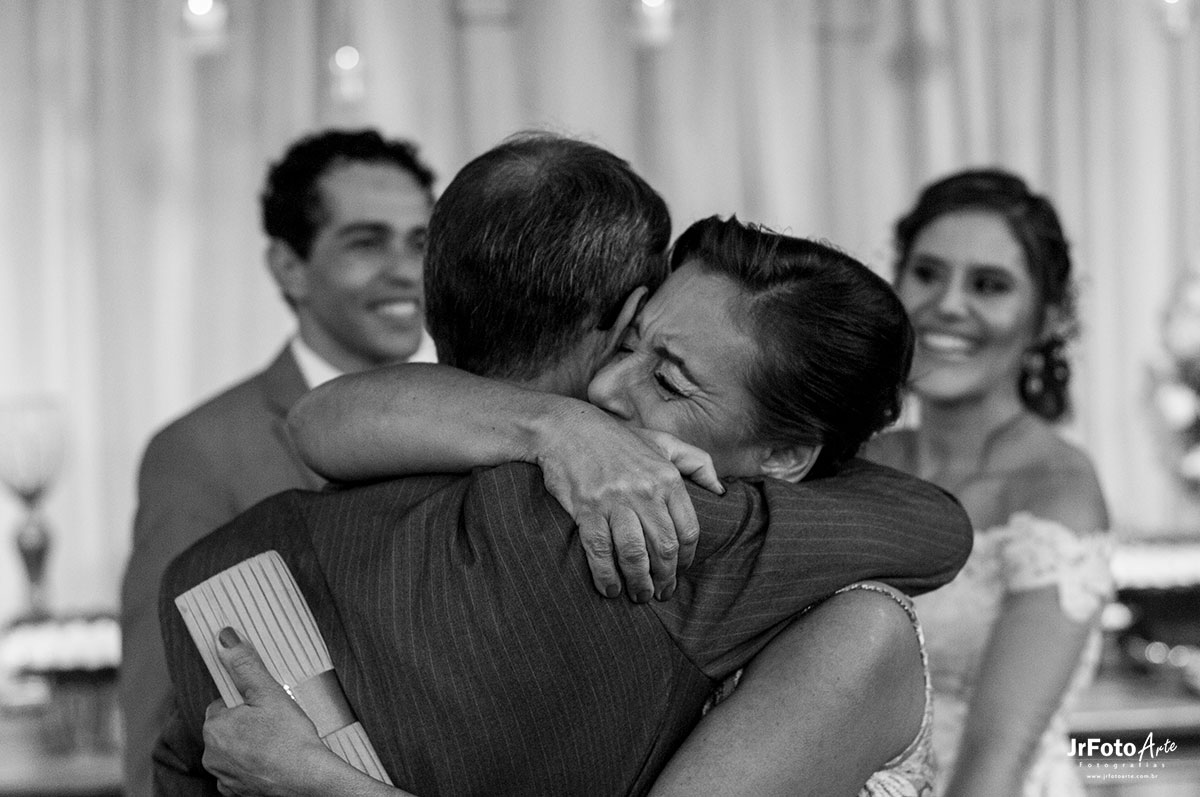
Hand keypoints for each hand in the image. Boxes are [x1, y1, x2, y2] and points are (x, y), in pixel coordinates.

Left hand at [201, 628, 333, 796]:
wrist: (308, 781)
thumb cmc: (290, 739)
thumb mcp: (269, 693)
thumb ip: (245, 666)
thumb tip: (224, 638)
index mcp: (215, 727)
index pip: (223, 705)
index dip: (246, 703)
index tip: (264, 707)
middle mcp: (211, 754)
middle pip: (227, 728)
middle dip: (247, 724)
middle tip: (274, 723)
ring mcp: (223, 776)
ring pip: (233, 750)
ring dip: (249, 745)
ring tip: (277, 742)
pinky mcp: (236, 792)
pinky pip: (240, 772)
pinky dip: (253, 766)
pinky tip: (273, 762)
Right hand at [536, 403, 722, 602]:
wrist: (568, 428)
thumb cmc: (617, 439)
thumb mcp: (663, 442)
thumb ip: (696, 462)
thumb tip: (721, 491)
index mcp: (667, 478)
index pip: (688, 530)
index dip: (686, 559)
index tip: (679, 571)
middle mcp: (645, 491)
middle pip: (665, 548)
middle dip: (665, 578)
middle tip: (661, 593)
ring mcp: (615, 501)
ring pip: (635, 554)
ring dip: (639, 583)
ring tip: (639, 595)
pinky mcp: (587, 509)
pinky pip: (600, 551)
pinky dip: (606, 576)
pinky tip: (610, 589)